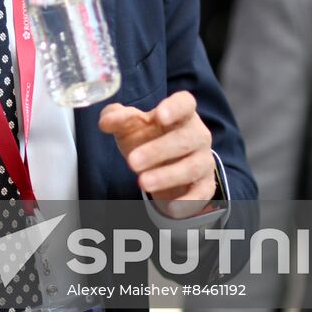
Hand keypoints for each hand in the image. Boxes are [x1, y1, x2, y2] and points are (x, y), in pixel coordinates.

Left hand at [99, 92, 216, 218]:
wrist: (162, 165)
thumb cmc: (147, 138)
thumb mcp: (129, 126)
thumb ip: (117, 118)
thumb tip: (106, 122)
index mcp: (181, 114)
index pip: (185, 103)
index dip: (175, 107)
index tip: (159, 115)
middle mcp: (197, 134)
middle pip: (185, 139)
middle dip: (158, 150)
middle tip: (132, 162)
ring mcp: (203, 159)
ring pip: (193, 166)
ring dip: (167, 176)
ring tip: (142, 183)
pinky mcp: (205, 184)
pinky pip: (202, 193)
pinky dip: (188, 202)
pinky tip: (171, 208)